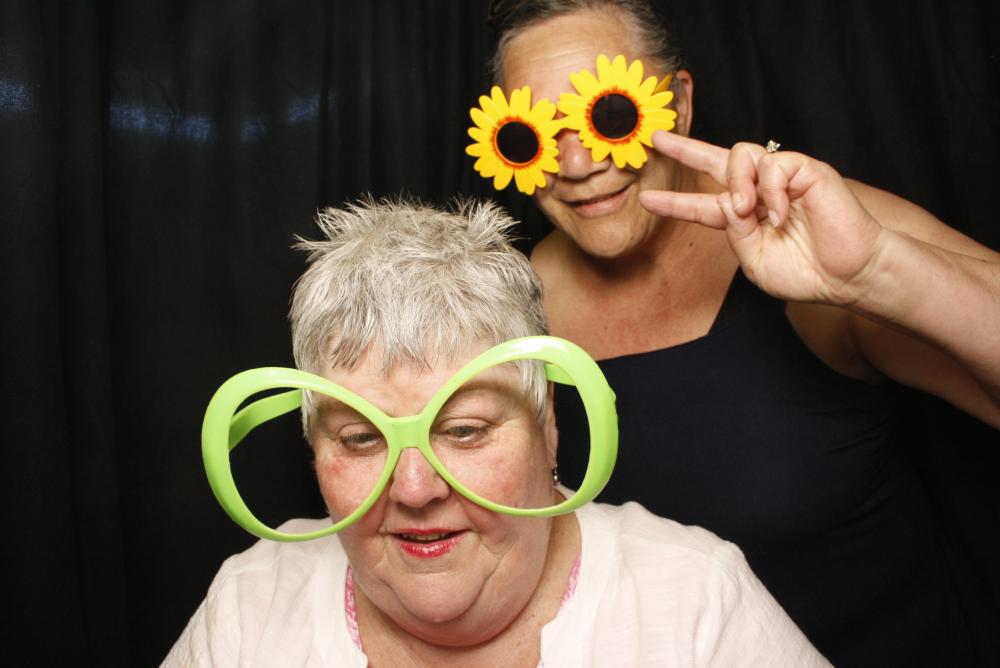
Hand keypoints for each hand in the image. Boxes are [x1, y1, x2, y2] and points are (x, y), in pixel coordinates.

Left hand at [639, 131, 886, 305]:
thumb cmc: (806, 272)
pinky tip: (782, 215)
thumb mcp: (755, 261)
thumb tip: (726, 199)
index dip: (676, 201)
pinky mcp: (806, 170)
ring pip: (742, 155)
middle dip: (687, 148)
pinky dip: (772, 192)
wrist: (848, 275)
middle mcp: (759, 192)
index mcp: (745, 217)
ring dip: (737, 182)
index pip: (704, 202)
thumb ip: (734, 234)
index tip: (647, 200)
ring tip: (746, 210)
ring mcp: (783, 178)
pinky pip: (774, 166)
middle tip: (658, 140)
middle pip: (718, 159)